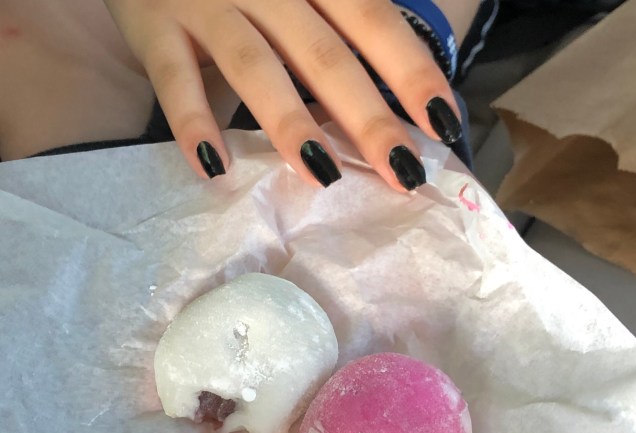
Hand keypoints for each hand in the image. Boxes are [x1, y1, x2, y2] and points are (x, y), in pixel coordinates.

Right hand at [103, 0, 461, 190]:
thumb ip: (334, 29)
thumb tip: (388, 102)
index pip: (372, 20)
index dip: (411, 72)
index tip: (444, 125)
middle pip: (323, 53)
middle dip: (367, 115)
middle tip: (402, 171)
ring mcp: (205, 3)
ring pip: (255, 66)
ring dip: (290, 123)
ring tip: (324, 175)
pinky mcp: (154, 25)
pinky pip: (173, 78)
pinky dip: (192, 122)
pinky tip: (214, 168)